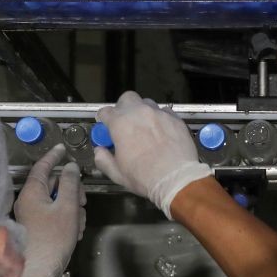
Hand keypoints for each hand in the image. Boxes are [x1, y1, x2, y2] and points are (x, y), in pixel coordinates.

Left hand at [15, 145, 85, 276]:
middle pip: (53, 185)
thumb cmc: (53, 237)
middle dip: (72, 191)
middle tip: (85, 201)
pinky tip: (76, 232)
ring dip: (73, 208)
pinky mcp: (37, 228)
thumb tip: (70, 167)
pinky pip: (55, 215)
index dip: (54, 157)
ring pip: (57, 202)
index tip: (63, 148)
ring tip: (80, 224)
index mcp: (31, 193)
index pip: (42, 168)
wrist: (39, 271)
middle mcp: (28, 202)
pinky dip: (67, 219)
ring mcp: (32, 216)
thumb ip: (71, 184)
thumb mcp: (68, 208)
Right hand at [95, 91, 210, 218]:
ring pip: (148, 104)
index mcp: (120, 123)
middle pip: (127, 99)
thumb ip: (103, 159)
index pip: (105, 111)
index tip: (107, 129)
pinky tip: (163, 133)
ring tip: (147, 129)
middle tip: (126, 124)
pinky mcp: (176, 119)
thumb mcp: (116, 173)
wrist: (175, 178)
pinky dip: (161, 119)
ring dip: (144, 113)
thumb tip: (100, 151)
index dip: (104, 121)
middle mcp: (140, 112)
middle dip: (124, 108)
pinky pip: (166, 112)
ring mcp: (160, 114)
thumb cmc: (144, 176)